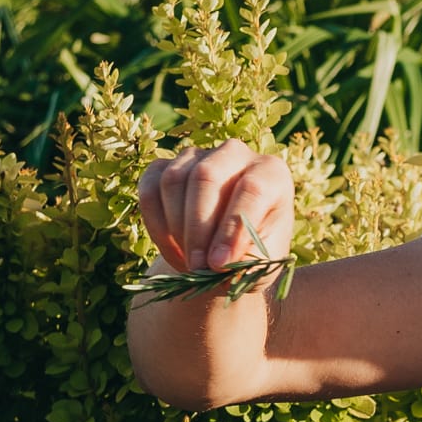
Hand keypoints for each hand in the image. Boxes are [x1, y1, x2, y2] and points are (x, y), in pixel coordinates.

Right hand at [136, 140, 294, 273]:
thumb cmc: (253, 255)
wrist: (226, 254)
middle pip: (206, 176)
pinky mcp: (164, 166)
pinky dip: (156, 225)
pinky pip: (149, 189)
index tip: (219, 265)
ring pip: (173, 181)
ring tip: (189, 264)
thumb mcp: (261, 265)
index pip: (252, 189)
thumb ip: (246, 262)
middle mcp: (235, 154)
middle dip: (198, 228)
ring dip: (176, 228)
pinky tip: (173, 251)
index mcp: (271, 173)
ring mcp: (197, 156)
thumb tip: (216, 262)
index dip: (231, 229)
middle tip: (198, 267)